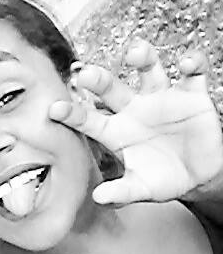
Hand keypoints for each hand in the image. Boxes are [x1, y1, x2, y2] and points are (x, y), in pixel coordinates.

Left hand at [50, 39, 221, 204]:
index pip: (89, 119)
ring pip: (149, 70)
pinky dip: (192, 64)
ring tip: (136, 54)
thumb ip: (121, 191)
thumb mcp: (141, 188)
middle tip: (87, 74)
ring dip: (143, 58)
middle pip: (112, 88)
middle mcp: (134, 110)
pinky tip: (187, 64)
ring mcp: (161, 99)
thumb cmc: (163, 179)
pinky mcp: (191, 95)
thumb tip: (99, 198)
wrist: (198, 176)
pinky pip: (192, 73)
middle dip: (99, 80)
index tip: (55, 109)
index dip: (72, 113)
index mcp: (116, 131)